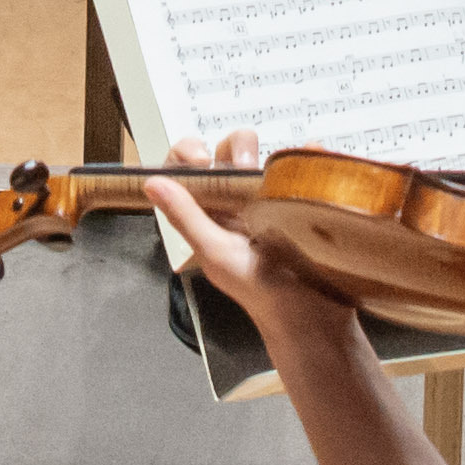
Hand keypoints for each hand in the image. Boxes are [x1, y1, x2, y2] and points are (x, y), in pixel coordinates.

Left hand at [140, 131, 351, 357]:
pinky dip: (307, 153)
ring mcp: (269, 200)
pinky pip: (300, 167)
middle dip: (237, 147)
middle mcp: (235, 202)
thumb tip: (151, 182)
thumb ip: (187, 217)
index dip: (188, 152)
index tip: (203, 158)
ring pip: (263, 154)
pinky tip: (311, 154)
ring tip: (278, 177)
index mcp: (206, 214)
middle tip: (247, 168)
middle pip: (226, 151)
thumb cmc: (260, 292)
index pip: (185, 168)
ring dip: (268, 153)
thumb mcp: (218, 254)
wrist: (313, 318)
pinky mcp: (300, 199)